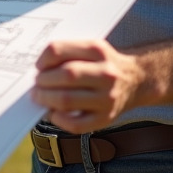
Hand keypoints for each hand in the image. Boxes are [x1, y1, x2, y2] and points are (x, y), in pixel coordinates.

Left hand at [31, 39, 146, 132]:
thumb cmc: (105, 64)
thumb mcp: (92, 48)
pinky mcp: (106, 118)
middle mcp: (105, 73)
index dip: (43, 59)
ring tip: (40, 96)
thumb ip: (68, 53)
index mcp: (98, 50)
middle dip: (43, 81)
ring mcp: (107, 98)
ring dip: (46, 99)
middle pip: (65, 75)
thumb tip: (39, 69)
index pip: (60, 50)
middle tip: (36, 84)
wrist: (137, 80)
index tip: (38, 66)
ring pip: (67, 100)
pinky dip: (59, 119)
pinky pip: (76, 124)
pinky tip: (54, 113)